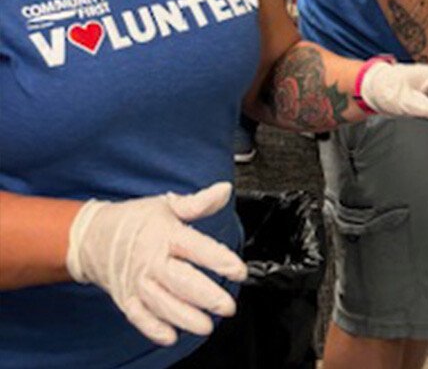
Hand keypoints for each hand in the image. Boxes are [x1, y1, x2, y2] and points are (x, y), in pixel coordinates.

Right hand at [66, 182, 247, 346]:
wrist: (90, 236)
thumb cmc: (133, 220)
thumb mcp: (166, 205)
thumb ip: (198, 203)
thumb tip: (224, 190)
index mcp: (164, 235)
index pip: (196, 248)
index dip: (219, 259)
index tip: (238, 270)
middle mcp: (150, 260)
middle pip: (181, 281)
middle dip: (206, 296)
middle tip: (228, 306)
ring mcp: (136, 282)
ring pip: (162, 303)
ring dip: (185, 317)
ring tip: (207, 325)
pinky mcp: (125, 298)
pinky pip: (139, 317)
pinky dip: (154, 328)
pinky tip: (171, 336)